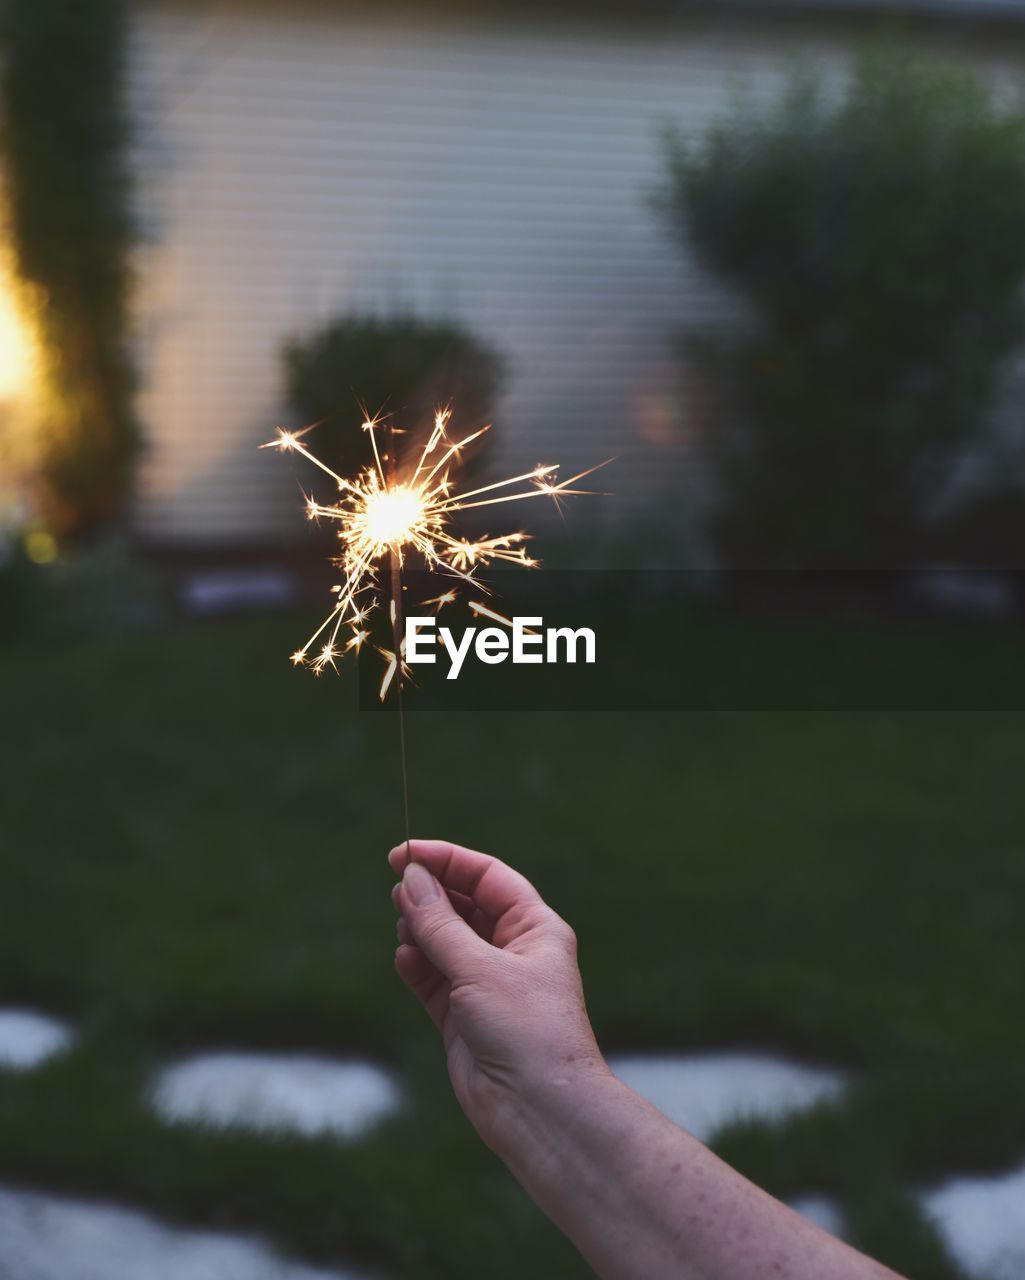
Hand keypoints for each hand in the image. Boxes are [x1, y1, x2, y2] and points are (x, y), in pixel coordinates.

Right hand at [389, 839, 608, 1155]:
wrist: (540, 1111)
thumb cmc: (527, 1032)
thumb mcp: (481, 968)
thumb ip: (441, 924)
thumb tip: (411, 880)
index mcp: (534, 928)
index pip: (487, 877)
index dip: (448, 860)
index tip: (405, 853)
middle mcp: (512, 952)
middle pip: (464, 905)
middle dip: (431, 894)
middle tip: (397, 888)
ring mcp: (486, 985)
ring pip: (444, 941)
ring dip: (420, 929)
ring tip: (401, 926)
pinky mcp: (463, 1018)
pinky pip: (433, 979)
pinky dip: (416, 966)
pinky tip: (403, 959)